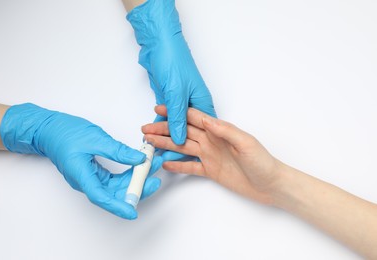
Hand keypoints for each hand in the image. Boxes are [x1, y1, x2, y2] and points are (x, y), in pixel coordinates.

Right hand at [0, 103, 161, 218]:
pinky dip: (128, 172)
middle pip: (115, 193)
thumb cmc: (66, 134)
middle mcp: (87, 182)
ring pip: (117, 186)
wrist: (49, 130)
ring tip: (151, 163)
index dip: (119, 207)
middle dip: (137, 186)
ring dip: (135, 178)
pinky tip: (139, 163)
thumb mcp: (96, 139)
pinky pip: (114, 178)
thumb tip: (139, 159)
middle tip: (155, 175)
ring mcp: (92, 178)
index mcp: (82, 177)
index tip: (133, 212)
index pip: (102, 198)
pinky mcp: (95, 173)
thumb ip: (118, 151)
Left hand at [127, 0, 215, 144]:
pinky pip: (165, 118)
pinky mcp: (169, 100)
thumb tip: (180, 139)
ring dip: (164, 136)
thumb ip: (178, 118)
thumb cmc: (173, 61)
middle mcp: (194, 104)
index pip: (202, 131)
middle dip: (175, 144)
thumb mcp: (176, 93)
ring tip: (155, 150)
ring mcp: (181, 102)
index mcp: (202, 102)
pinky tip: (153, 137)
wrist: (158, 44)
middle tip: (163, 157)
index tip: (184, 158)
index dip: (193, 145)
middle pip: (186, 130)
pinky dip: (159, 127)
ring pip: (174, 125)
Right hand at [142, 105, 281, 203]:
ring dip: (166, 144)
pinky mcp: (210, 171)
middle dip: (164, 129)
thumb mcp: (246, 143)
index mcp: (219, 131)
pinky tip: (165, 163)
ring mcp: (210, 156)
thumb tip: (207, 120)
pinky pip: (190, 167)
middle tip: (146, 128)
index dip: (176, 113)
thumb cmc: (263, 162)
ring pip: (182, 148)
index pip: (193, 118)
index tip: (159, 109)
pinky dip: (177, 165)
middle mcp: (211, 142)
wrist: (271, 185)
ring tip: (149, 143)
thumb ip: (226, 131)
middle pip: (182, 132)